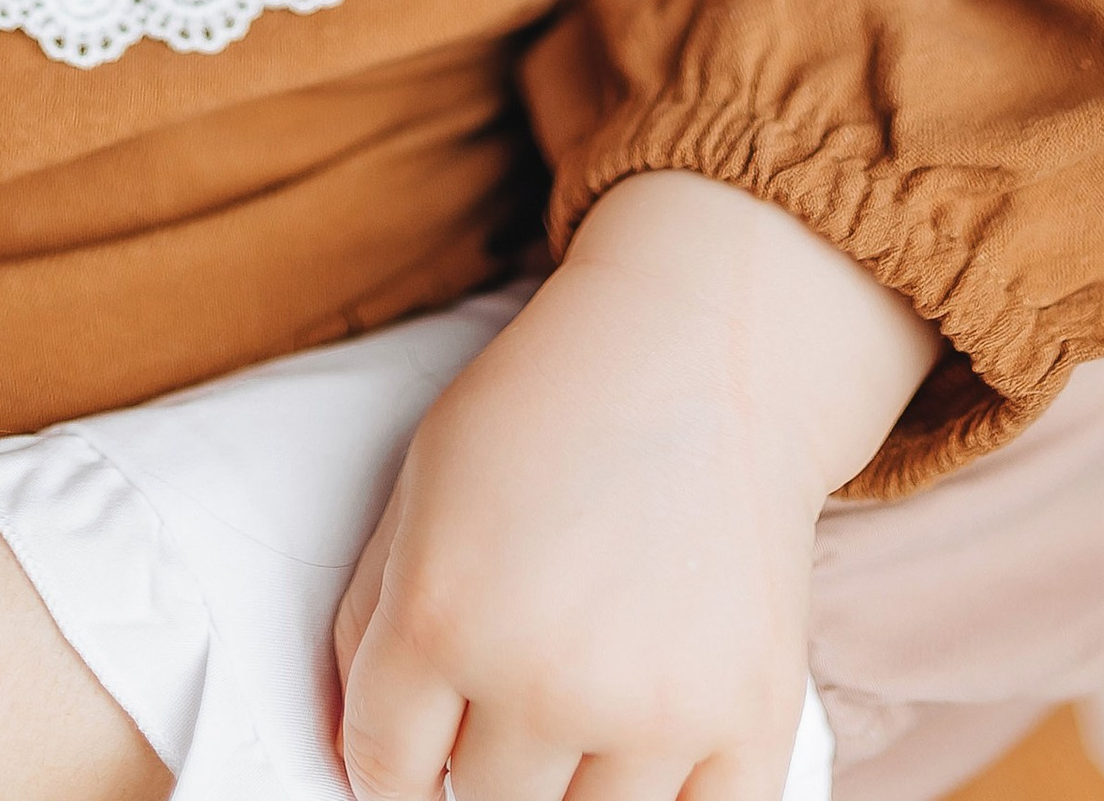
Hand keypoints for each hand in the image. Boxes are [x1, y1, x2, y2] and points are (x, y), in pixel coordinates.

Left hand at [335, 176, 934, 800]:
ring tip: (580, 702)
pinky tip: (646, 747)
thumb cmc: (547, 412)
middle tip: (514, 689)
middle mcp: (542, 676)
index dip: (392, 773)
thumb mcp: (419, 488)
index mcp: (442, 615)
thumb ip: (369, 629)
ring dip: (569, 785)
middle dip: (483, 761)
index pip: (383, 776)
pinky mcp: (749, 721)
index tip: (419, 752)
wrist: (701, 347)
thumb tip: (353, 765)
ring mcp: (654, 710)